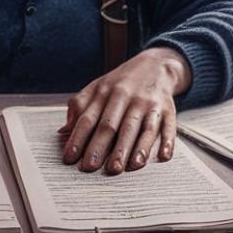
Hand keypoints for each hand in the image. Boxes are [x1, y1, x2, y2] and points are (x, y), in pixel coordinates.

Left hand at [58, 47, 191, 174]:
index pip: (88, 118)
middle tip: (92, 167)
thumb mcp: (97, 87)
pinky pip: (168, 125)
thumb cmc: (121, 83)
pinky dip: (167, 140)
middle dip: (101, 147)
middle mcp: (125, 96)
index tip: (70, 158)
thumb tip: (63, 132)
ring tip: (127, 167)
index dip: (78, 138)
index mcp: (104, 92)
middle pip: (112, 125)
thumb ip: (79, 106)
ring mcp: (148, 102)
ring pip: (139, 127)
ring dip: (134, 148)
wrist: (155, 65)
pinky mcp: (168, 108)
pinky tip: (162, 156)